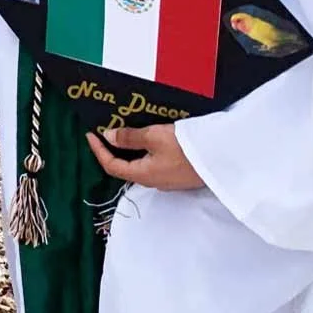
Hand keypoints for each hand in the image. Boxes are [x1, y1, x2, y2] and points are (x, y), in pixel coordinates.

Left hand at [87, 124, 205, 191]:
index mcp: (144, 175)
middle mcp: (154, 181)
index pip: (111, 166)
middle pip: (124, 168)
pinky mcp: (179, 174)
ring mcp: (168, 180)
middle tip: (105, 131)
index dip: (98, 151)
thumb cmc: (186, 148)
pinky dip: (143, 152)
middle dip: (112, 150)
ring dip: (128, 150)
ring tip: (123, 131)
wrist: (222, 159)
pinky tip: (146, 139)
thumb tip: (108, 136)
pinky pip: (154, 164)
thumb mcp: (154, 137)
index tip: (89, 134)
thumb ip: (129, 137)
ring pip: (140, 165)